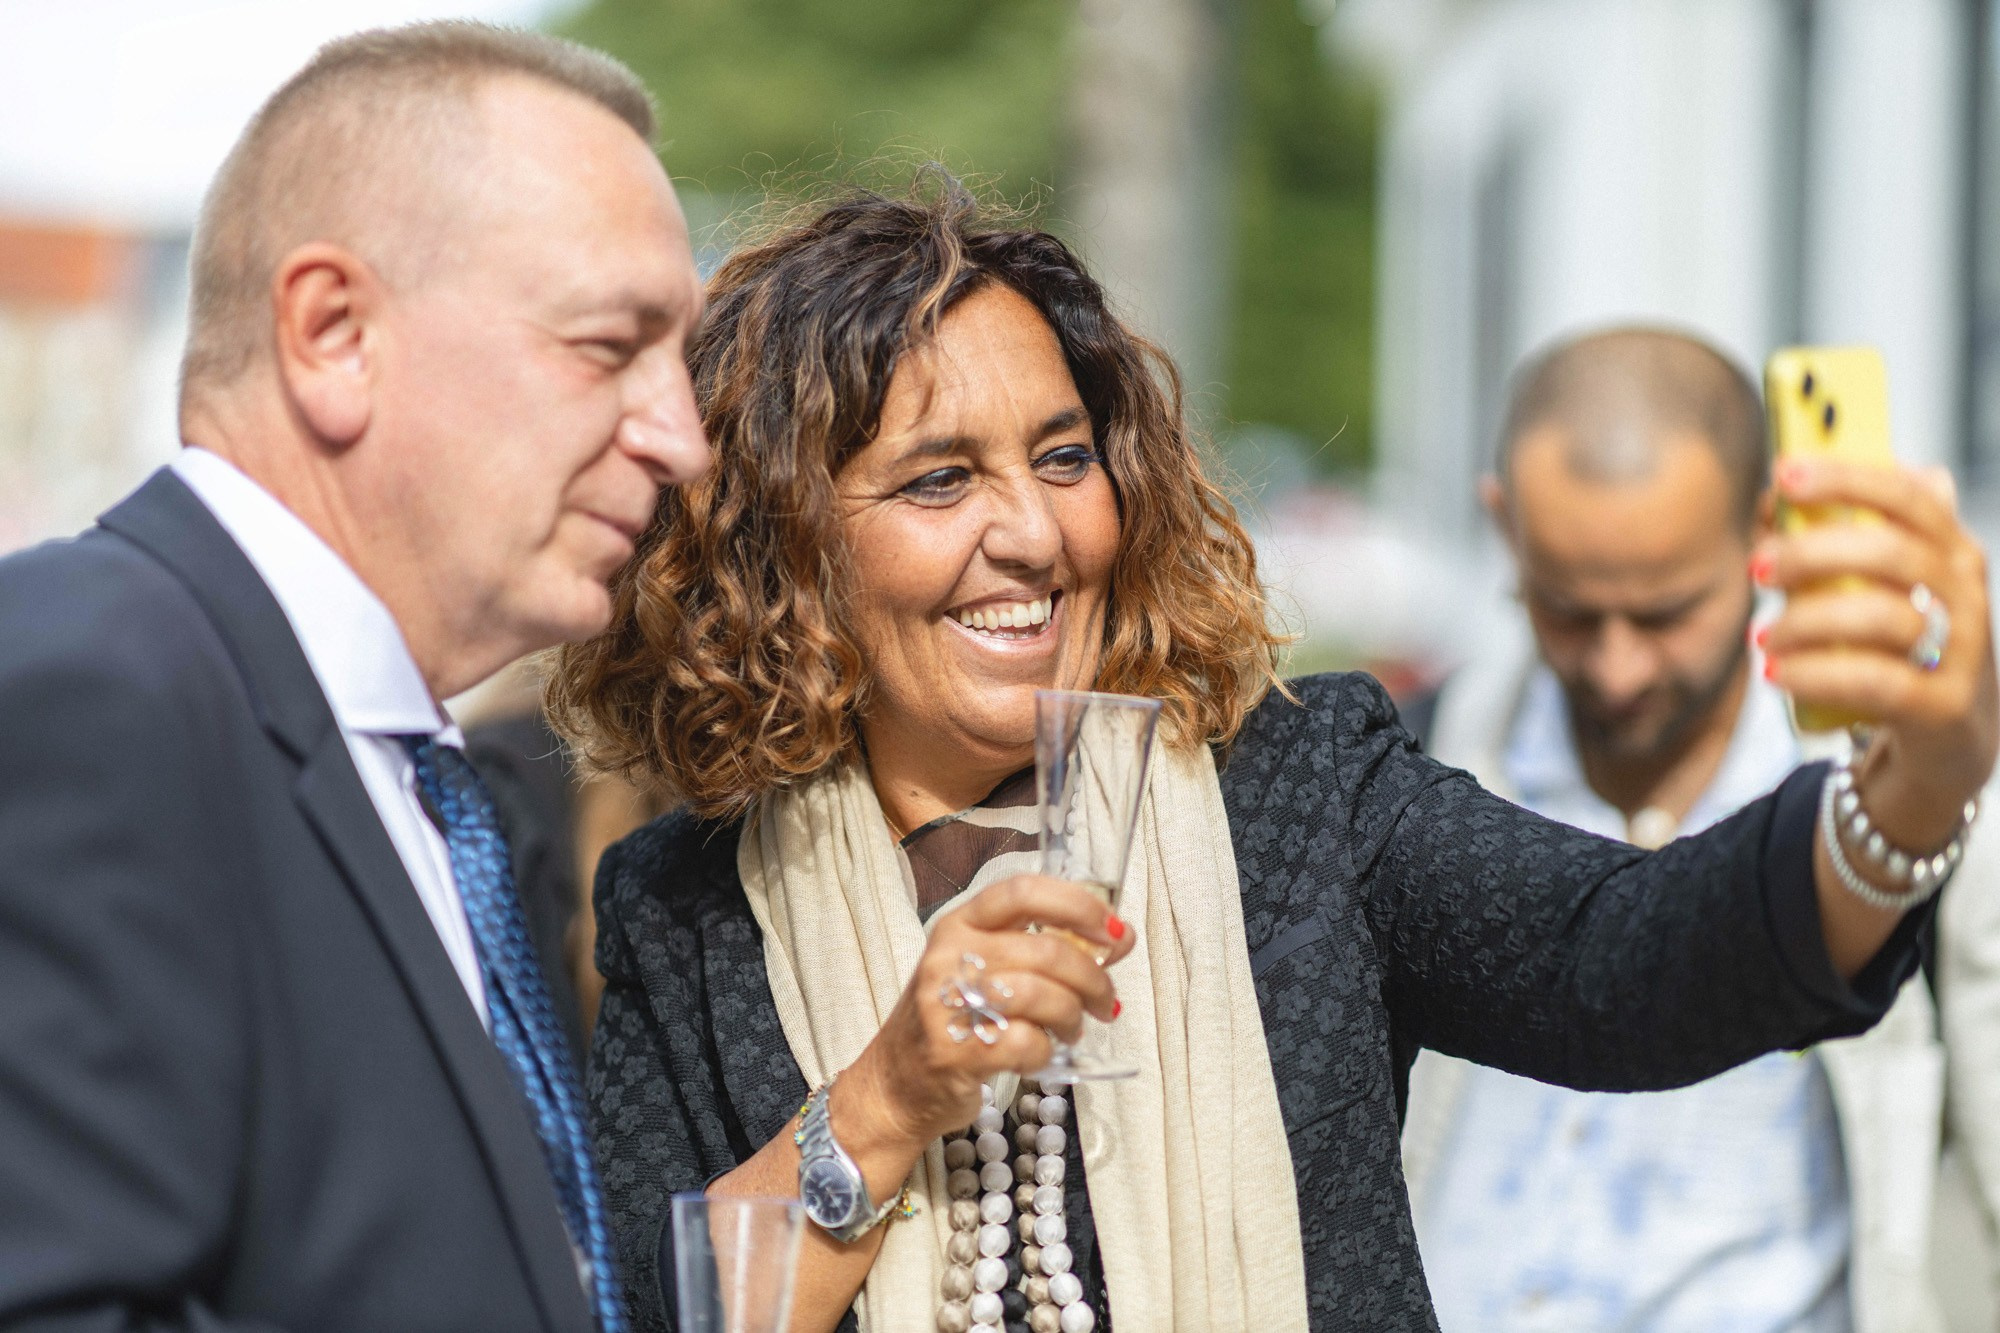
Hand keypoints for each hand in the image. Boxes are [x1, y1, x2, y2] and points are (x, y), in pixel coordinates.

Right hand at [836, 876, 1133, 1156]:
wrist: (896, 1084)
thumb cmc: (952, 1020)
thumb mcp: (990, 970)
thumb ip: (1050, 949)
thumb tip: (1121, 937)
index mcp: (961, 924)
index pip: (1023, 892)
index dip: (1078, 905)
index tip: (1111, 931)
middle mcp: (950, 955)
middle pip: (1046, 950)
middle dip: (1092, 978)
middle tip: (1106, 1001)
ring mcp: (948, 1003)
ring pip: (1042, 994)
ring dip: (1073, 1015)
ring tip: (1073, 1028)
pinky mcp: (956, 1051)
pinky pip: (1028, 1042)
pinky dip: (1047, 1051)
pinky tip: (1040, 1053)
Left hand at [1757, 459, 1999, 850]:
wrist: (1949, 738)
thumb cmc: (1896, 649)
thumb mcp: (1873, 591)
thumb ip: (1833, 544)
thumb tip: (1777, 496)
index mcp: (1951, 551)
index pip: (1908, 497)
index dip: (1847, 479)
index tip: (1784, 474)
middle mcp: (1965, 594)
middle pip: (1890, 553)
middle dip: (1812, 553)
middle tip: (1757, 567)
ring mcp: (1963, 651)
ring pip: (1880, 617)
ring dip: (1805, 621)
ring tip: (1763, 635)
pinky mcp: (1944, 707)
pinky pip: (1876, 682)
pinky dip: (1816, 673)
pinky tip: (1777, 673)